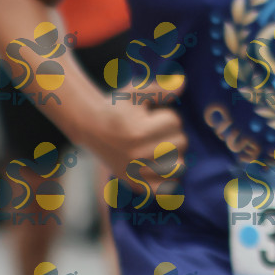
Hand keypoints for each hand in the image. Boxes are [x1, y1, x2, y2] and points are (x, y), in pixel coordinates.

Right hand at [79, 76, 187, 195]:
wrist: (91, 127)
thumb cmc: (115, 107)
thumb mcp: (135, 91)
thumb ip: (160, 88)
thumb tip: (182, 84)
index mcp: (139, 132)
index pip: (175, 121)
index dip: (166, 114)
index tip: (151, 115)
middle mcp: (138, 156)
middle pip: (181, 143)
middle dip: (172, 133)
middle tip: (154, 130)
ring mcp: (137, 173)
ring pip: (179, 166)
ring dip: (174, 154)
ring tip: (160, 147)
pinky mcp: (135, 184)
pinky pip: (166, 189)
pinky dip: (168, 179)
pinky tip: (161, 166)